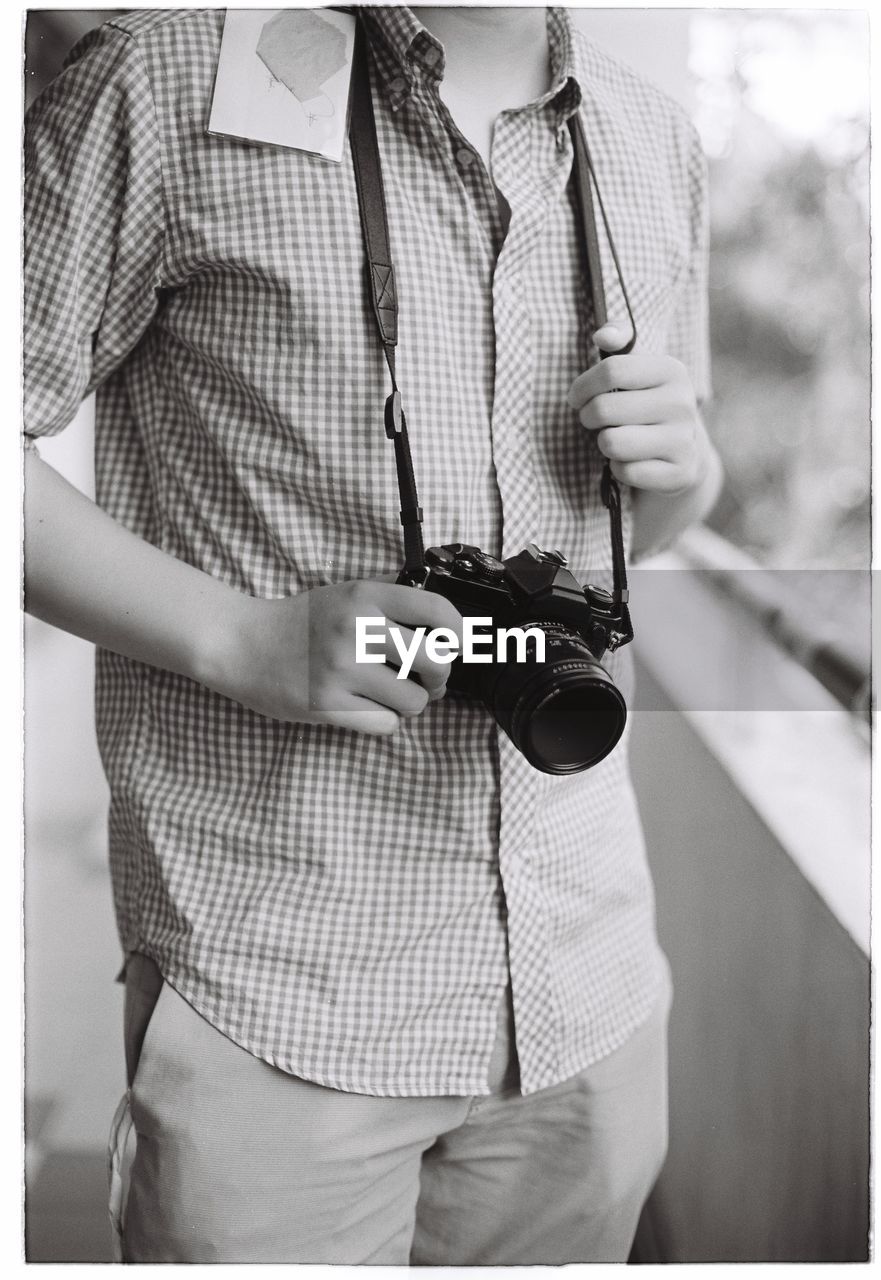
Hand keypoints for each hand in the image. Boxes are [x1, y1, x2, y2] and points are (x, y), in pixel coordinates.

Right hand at [217, 580, 463, 734]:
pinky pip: (385, 724)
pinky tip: (366, 707)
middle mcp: (356, 628)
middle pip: (436, 661)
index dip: (461, 632)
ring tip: (389, 694)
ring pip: (414, 700)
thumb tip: (445, 626)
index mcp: (365, 596)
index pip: (437, 611)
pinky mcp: (326, 704)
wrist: (241, 643)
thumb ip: (389, 602)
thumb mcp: (345, 594)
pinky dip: (383, 721)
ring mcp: (340, 668)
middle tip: (428, 679)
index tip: (460, 645)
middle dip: (439, 677)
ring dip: (409, 703)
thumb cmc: (300, 622)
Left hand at [568, 324, 712, 494]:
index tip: (576, 397)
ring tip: (615, 439)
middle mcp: (683, 403)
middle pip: (604, 408)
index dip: (582, 386)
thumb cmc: (646, 404)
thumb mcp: (638, 369)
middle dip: (588, 418)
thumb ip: (620, 340)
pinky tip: (632, 461)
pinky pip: (625, 471)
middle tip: (595, 421)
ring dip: (603, 444)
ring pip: (611, 443)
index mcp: (672, 370)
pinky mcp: (680, 473)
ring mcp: (684, 440)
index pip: (611, 370)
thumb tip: (602, 336)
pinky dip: (619, 469)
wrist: (684, 453)